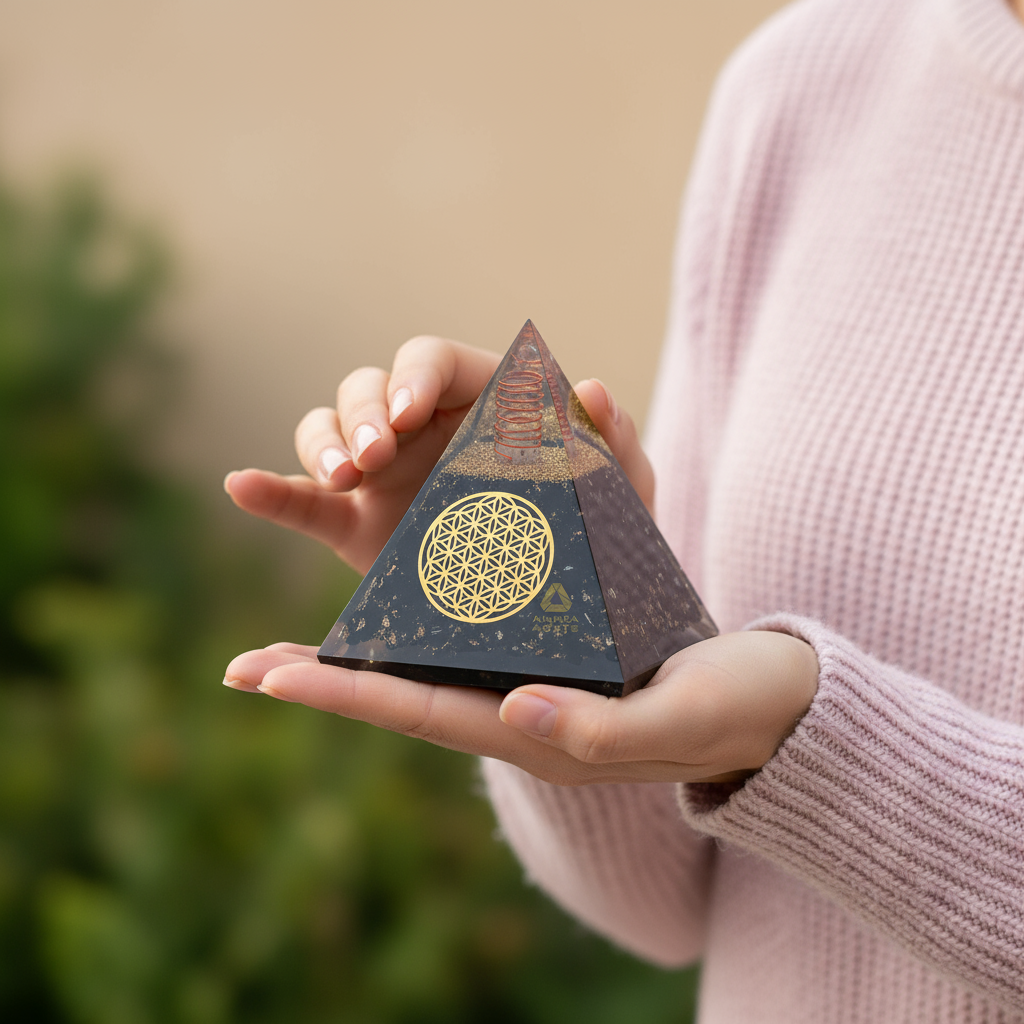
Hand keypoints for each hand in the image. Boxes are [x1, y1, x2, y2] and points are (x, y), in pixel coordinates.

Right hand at [223, 335, 653, 572]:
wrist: (560, 613)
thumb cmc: (595, 538)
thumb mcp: (617, 499)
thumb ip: (615, 445)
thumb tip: (592, 386)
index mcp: (479, 404)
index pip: (433, 362)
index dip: (415, 375)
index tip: (413, 411)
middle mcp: (422, 430)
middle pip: (369, 386)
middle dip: (365, 409)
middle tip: (379, 450)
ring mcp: (382, 476)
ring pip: (327, 429)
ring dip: (323, 441)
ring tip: (344, 474)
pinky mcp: (353, 526)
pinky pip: (301, 503)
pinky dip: (269, 491)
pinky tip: (241, 488)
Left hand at [224, 630, 817, 785]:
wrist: (772, 702)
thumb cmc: (736, 708)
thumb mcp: (681, 715)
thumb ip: (603, 729)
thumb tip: (518, 714)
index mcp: (543, 734)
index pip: (425, 712)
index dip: (347, 692)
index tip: (271, 673)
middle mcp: (523, 712)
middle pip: (409, 692)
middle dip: (330, 678)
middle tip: (249, 666)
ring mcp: (535, 684)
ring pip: (434, 661)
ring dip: (366, 647)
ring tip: (297, 637)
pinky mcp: (555, 654)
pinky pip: (479, 633)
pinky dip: (429, 613)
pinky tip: (393, 596)